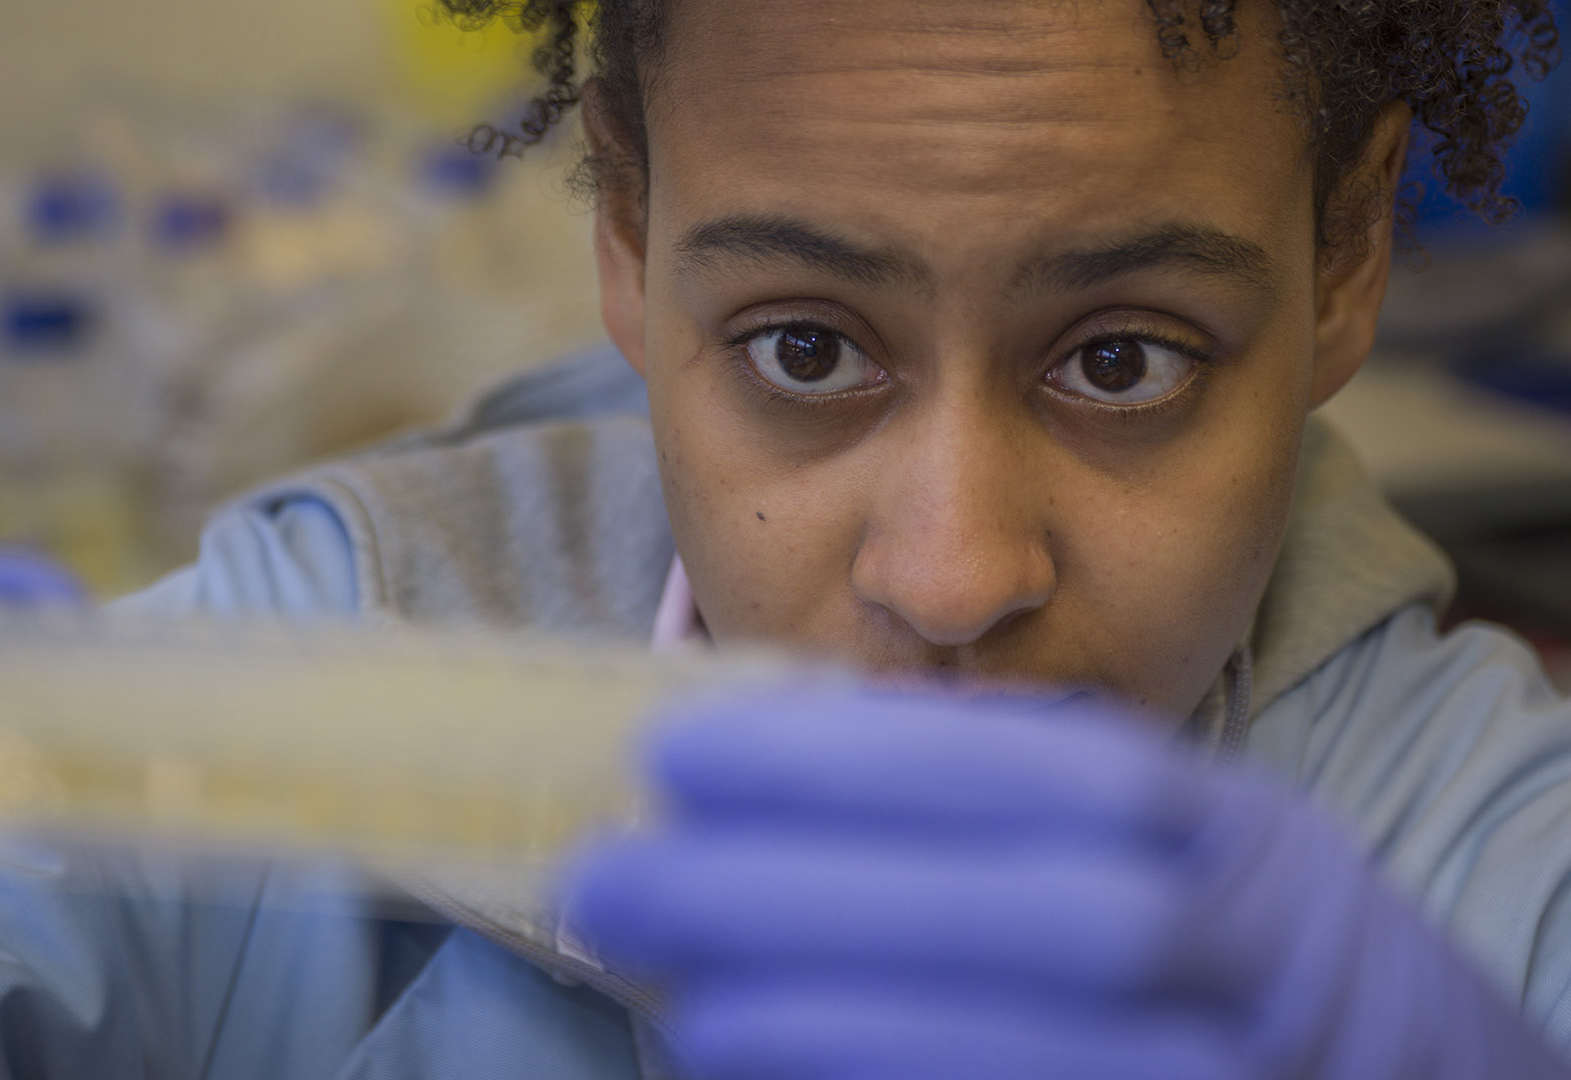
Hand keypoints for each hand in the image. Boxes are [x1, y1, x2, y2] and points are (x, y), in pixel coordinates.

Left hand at [566, 688, 1568, 1079]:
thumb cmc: (1223, 950)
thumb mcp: (1165, 840)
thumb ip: (1015, 797)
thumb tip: (779, 759)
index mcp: (1243, 835)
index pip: (1051, 772)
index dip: (862, 763)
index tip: (679, 752)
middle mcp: (1268, 959)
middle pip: (1049, 916)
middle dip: (814, 895)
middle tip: (613, 877)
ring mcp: (1244, 1076)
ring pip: (1049, 1054)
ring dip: (843, 1030)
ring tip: (680, 1011)